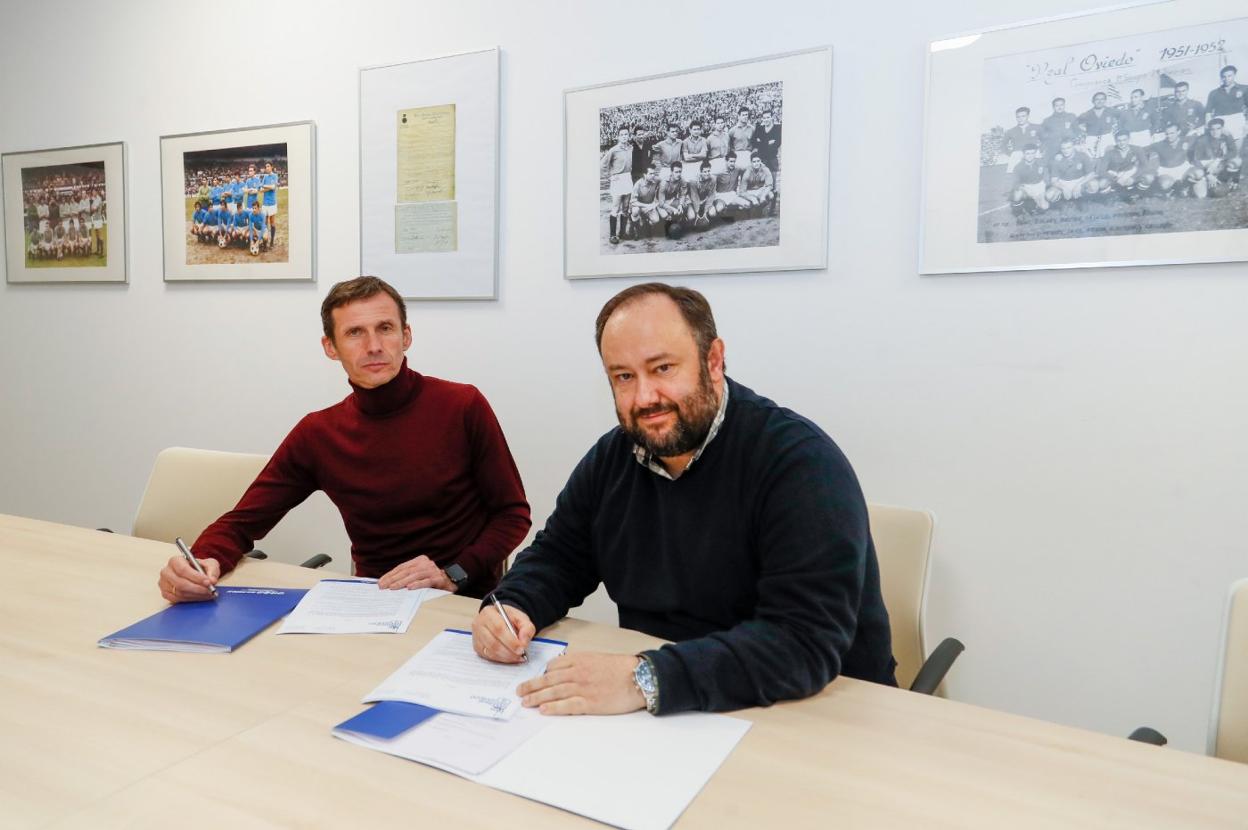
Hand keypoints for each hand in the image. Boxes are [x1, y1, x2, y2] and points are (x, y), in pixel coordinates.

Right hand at [158, 554, 220, 603]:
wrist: (194, 573)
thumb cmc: (200, 567)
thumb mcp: (209, 563)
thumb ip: (212, 570)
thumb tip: (212, 580)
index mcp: (175, 560)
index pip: (183, 570)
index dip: (196, 577)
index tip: (208, 582)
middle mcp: (167, 572)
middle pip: (180, 583)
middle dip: (197, 588)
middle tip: (209, 590)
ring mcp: (164, 584)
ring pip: (180, 593)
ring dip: (196, 595)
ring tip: (208, 593)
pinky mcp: (166, 593)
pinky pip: (178, 599)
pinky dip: (191, 599)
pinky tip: (200, 596)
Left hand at [378, 555, 454, 590]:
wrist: (452, 581)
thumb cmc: (432, 580)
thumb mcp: (419, 575)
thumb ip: (407, 576)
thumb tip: (389, 583)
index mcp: (419, 560)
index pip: (402, 567)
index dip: (391, 574)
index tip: (381, 582)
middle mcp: (425, 563)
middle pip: (406, 571)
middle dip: (393, 579)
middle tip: (383, 586)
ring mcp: (432, 570)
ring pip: (414, 576)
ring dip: (402, 582)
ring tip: (392, 588)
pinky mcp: (438, 579)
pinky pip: (426, 581)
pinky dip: (417, 584)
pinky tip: (409, 588)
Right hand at [471, 603, 534, 663]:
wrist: (501, 619)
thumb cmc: (510, 618)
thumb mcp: (521, 617)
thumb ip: (526, 628)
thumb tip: (523, 642)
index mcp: (488, 613)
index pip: (498, 628)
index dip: (510, 641)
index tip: (521, 648)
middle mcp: (479, 624)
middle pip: (493, 642)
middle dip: (509, 651)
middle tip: (521, 655)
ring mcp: (477, 637)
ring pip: (490, 651)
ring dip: (506, 657)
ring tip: (518, 657)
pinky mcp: (477, 647)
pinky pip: (489, 657)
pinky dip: (501, 659)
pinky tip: (510, 658)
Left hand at [517, 652, 645, 715]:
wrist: (639, 677)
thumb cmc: (621, 668)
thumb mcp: (597, 658)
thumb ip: (580, 663)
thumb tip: (565, 670)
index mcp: (579, 660)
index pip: (553, 666)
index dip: (542, 674)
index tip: (536, 680)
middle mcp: (577, 673)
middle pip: (548, 680)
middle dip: (531, 686)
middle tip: (520, 692)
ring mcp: (582, 688)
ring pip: (553, 692)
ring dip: (536, 697)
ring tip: (526, 702)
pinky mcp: (589, 703)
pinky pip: (567, 705)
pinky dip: (553, 707)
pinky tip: (543, 710)